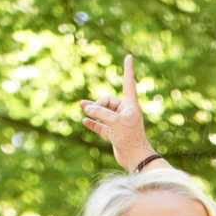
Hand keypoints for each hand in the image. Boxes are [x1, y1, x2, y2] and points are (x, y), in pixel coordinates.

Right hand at [80, 55, 153, 171]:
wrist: (135, 159)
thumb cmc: (130, 138)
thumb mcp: (114, 122)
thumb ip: (99, 113)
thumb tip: (87, 109)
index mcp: (130, 105)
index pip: (128, 82)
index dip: (128, 69)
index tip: (129, 56)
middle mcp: (126, 112)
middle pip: (108, 101)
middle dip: (98, 104)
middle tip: (90, 110)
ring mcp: (120, 123)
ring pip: (103, 113)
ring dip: (93, 110)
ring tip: (80, 106)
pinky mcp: (115, 134)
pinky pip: (101, 126)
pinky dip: (94, 123)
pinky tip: (85, 121)